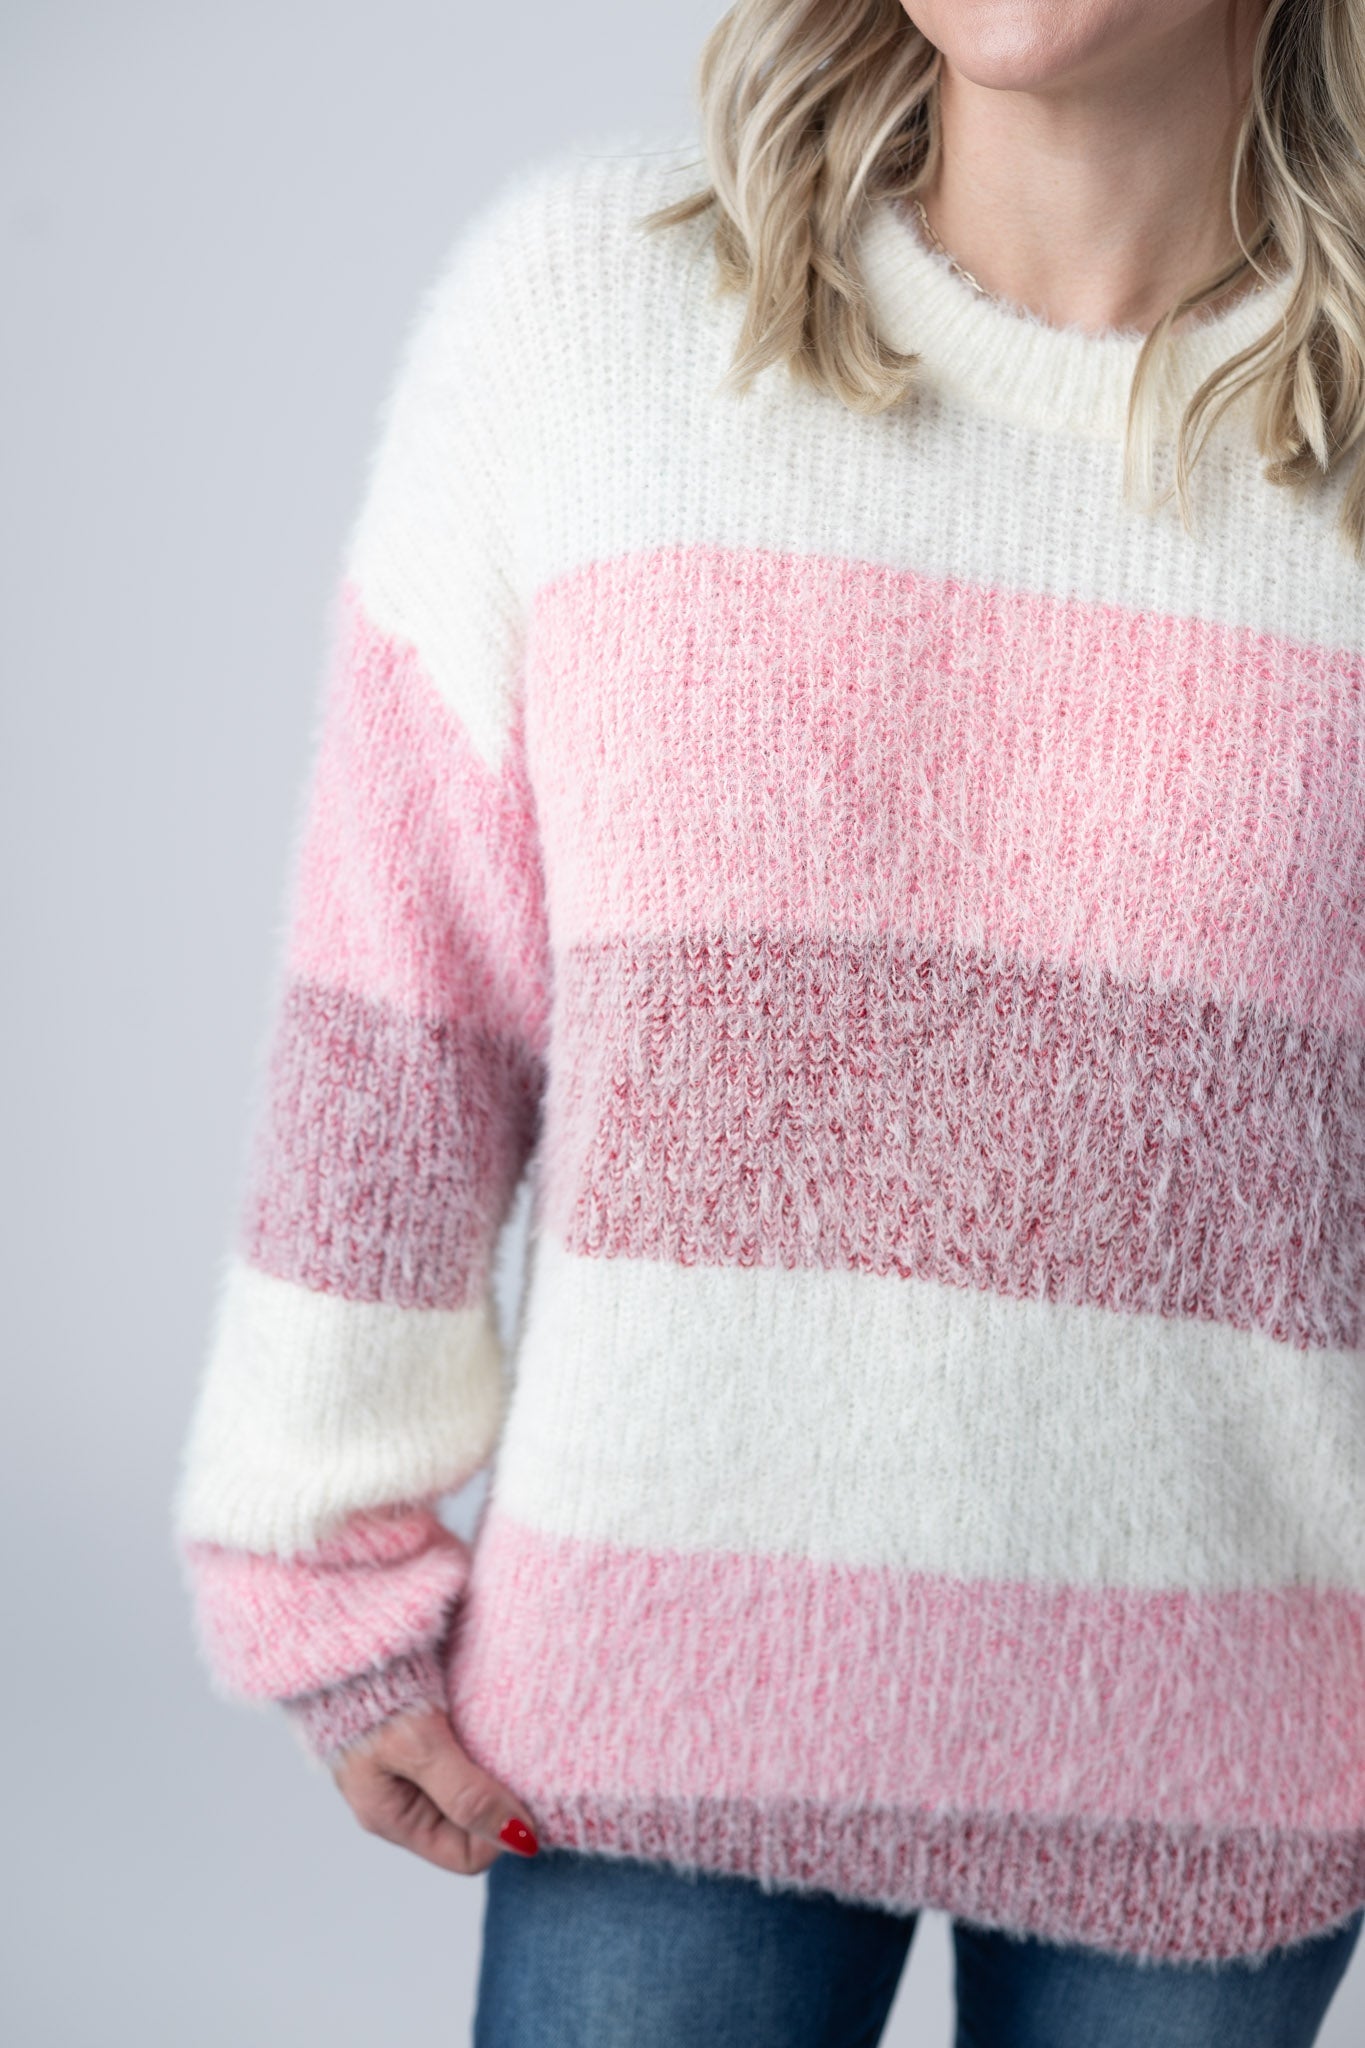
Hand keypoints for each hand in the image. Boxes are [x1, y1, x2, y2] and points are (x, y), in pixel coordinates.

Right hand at [331, 1705, 539, 1875]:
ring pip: (468, 1786)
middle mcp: (400, 1799)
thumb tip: (522, 1840)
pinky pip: (460, 1752)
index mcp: (392, 1817)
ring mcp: (406, 1766)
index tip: (521, 1795)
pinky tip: (485, 1716)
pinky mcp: (416, 1732)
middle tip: (517, 1762)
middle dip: (498, 1799)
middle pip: (469, 1823)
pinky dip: (479, 1740)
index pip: (465, 1856)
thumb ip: (467, 1794)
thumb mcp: (419, 1748)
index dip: (500, 1832)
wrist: (344, 1636)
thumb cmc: (368, 1695)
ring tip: (500, 1736)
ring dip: (490, 1767)